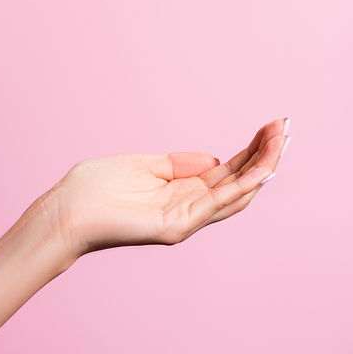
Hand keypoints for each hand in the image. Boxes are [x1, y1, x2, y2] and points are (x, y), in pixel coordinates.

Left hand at [52, 118, 289, 262]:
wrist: (65, 210)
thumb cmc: (96, 188)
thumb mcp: (146, 165)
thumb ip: (180, 164)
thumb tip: (214, 159)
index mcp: (182, 192)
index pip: (228, 171)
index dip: (252, 150)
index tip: (271, 126)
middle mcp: (190, 208)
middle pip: (240, 181)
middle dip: (266, 154)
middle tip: (287, 126)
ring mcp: (185, 219)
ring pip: (236, 193)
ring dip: (262, 166)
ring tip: (281, 139)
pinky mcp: (176, 226)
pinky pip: (216, 204)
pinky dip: (242, 186)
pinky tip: (261, 168)